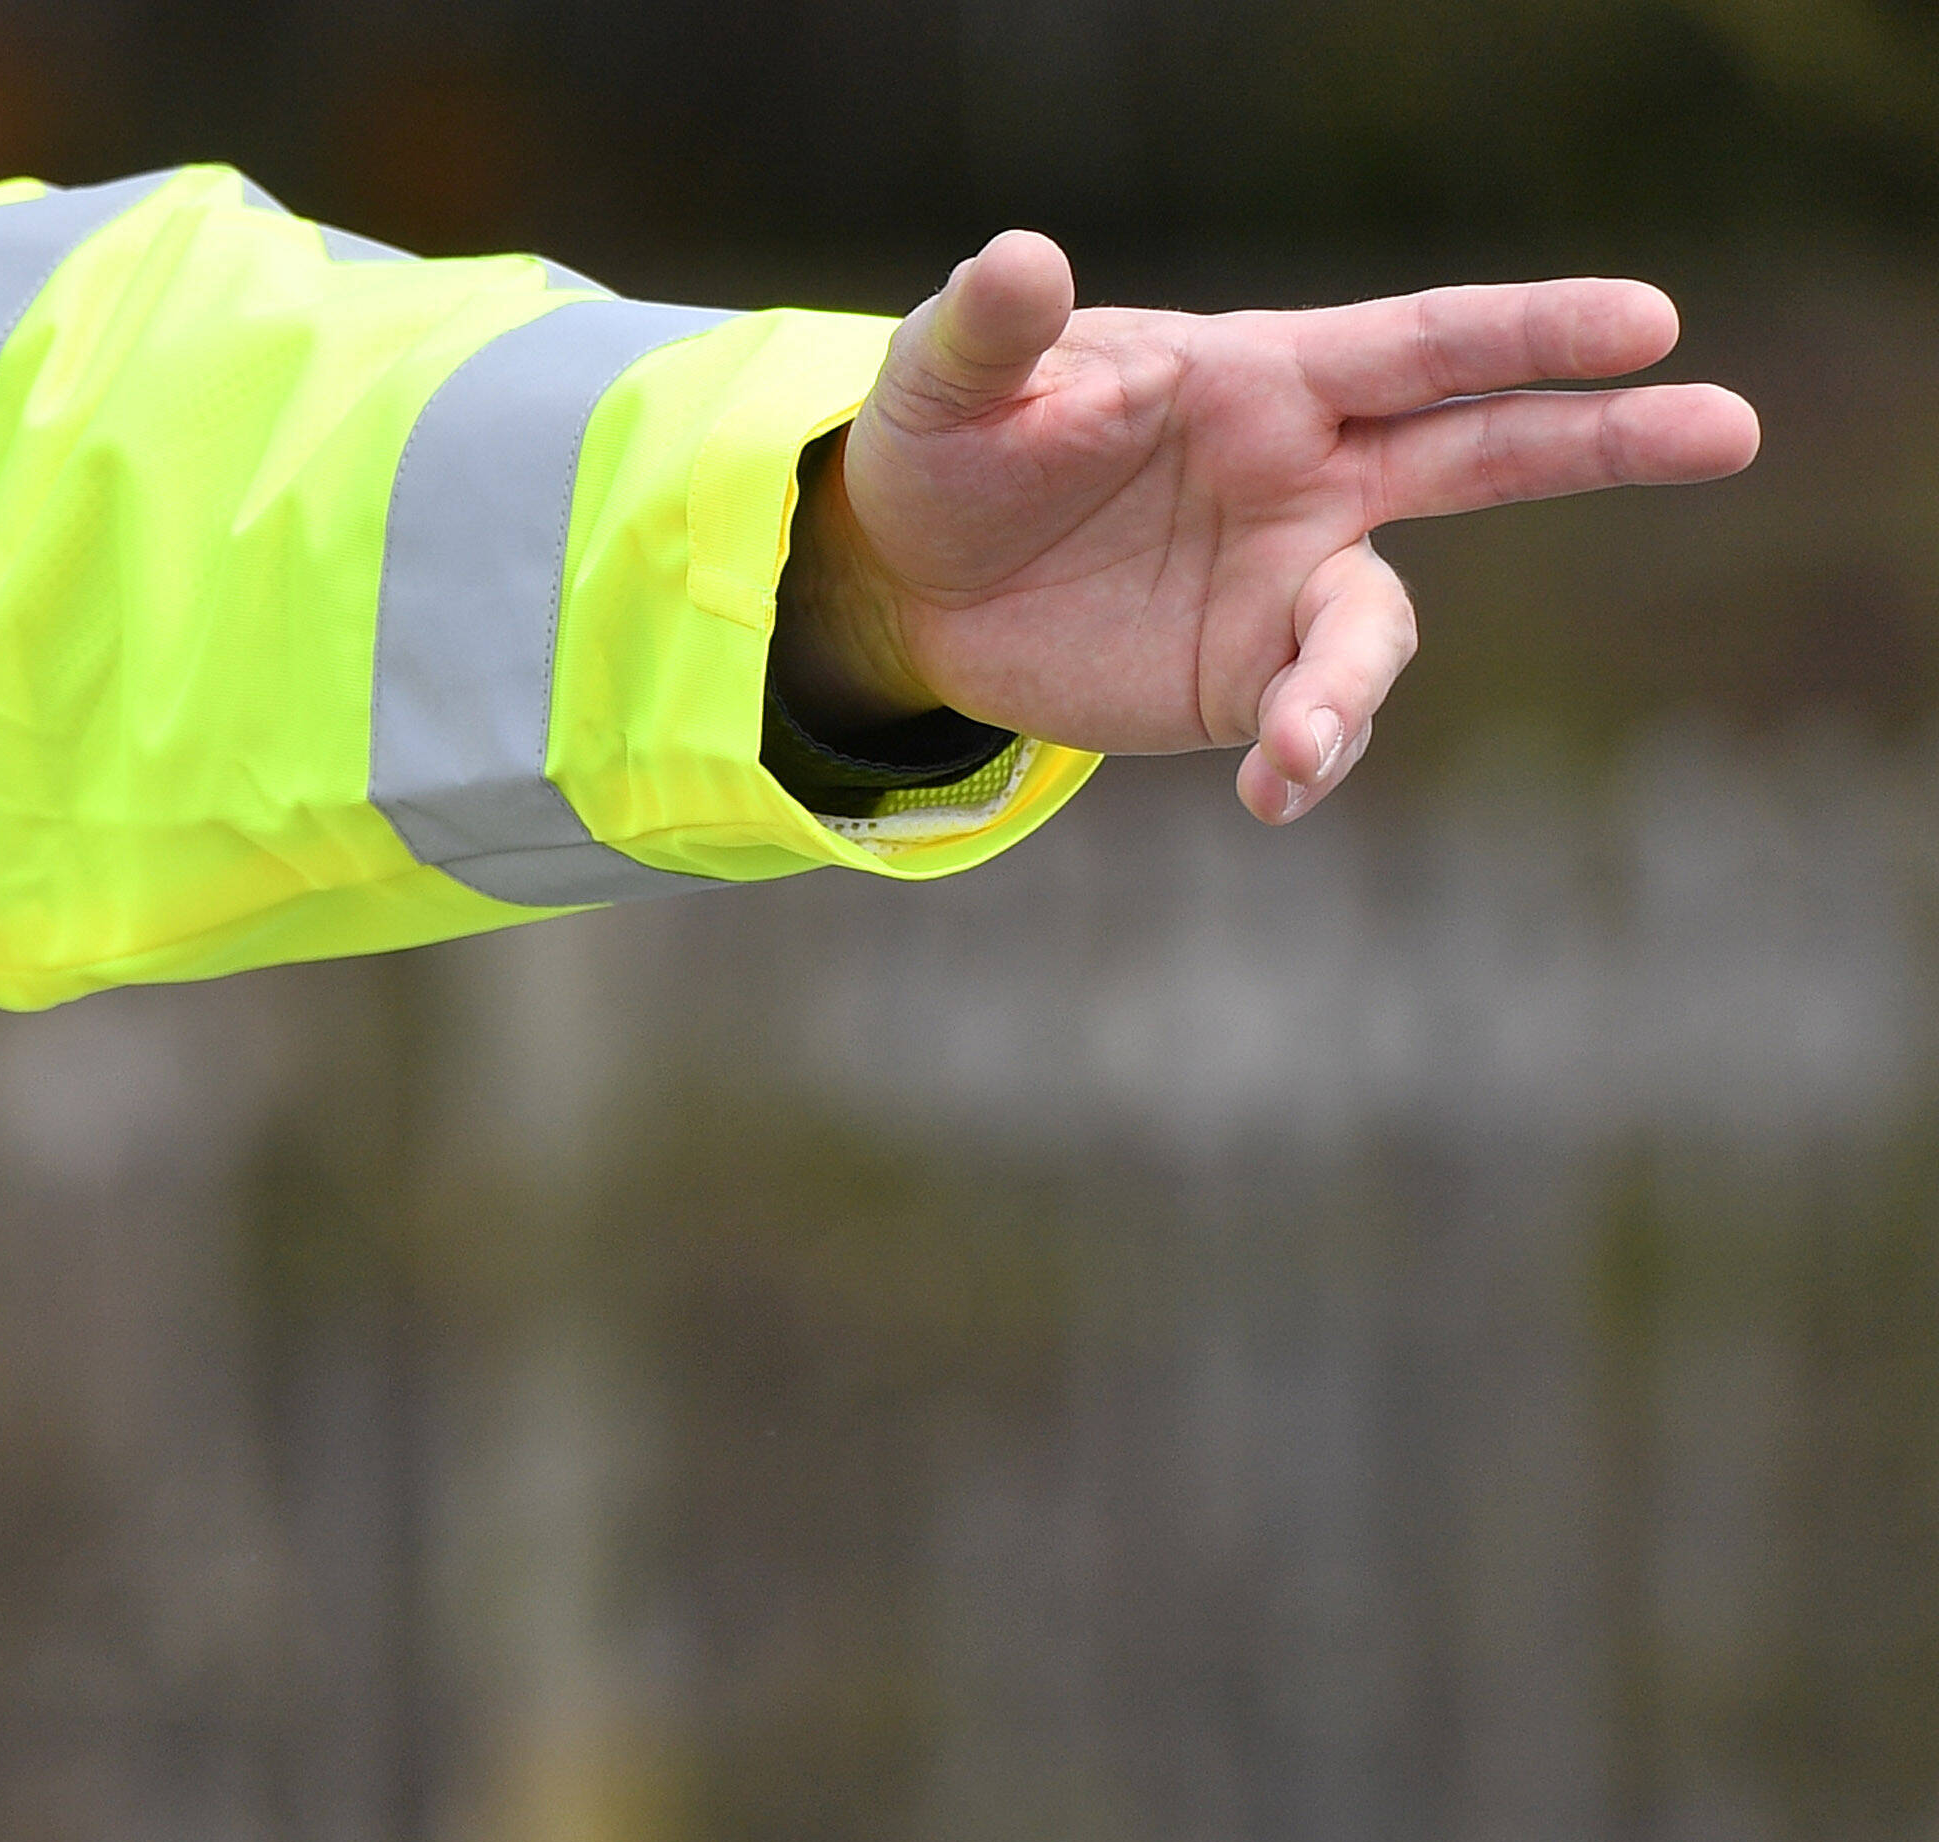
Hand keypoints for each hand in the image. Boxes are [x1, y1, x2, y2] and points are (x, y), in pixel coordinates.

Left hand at [772, 231, 1758, 823]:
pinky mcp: (1244, 678)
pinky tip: (1271, 791)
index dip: (1531, 329)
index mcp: (1264, 375)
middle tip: (1730, 428)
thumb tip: (1021, 259)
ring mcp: (1287, 578)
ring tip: (1295, 746)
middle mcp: (1307, 472)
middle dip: (1604, 437)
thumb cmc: (946, 447)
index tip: (1645, 320)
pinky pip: (1310, 719)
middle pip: (1484, 446)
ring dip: (1353, 685)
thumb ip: (992, 327)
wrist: (903, 578)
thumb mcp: (944, 379)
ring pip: (1376, 625)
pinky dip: (1307, 754)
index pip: (1423, 341)